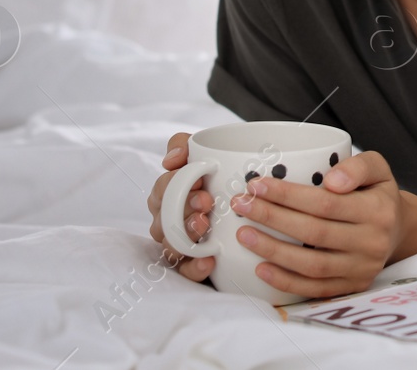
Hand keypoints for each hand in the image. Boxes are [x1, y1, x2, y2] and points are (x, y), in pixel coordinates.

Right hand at [147, 131, 214, 282]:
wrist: (254, 209)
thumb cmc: (221, 178)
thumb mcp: (206, 154)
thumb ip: (185, 145)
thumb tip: (172, 157)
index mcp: (169, 194)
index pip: (162, 189)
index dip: (175, 184)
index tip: (199, 180)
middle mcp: (169, 220)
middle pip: (164, 218)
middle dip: (183, 209)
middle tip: (206, 201)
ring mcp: (179, 244)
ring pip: (171, 245)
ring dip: (187, 235)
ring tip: (205, 225)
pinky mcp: (192, 265)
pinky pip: (186, 271)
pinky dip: (195, 266)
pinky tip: (209, 260)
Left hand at [229, 150, 405, 298]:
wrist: (398, 230)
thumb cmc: (377, 194)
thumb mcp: (377, 169)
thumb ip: (357, 166)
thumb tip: (331, 181)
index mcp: (378, 210)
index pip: (326, 203)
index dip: (288, 195)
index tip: (257, 185)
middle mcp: (372, 242)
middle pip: (314, 232)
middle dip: (272, 218)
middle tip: (242, 205)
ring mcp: (362, 269)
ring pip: (312, 265)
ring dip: (273, 250)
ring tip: (244, 234)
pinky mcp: (352, 287)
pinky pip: (314, 289)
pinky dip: (285, 281)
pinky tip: (261, 268)